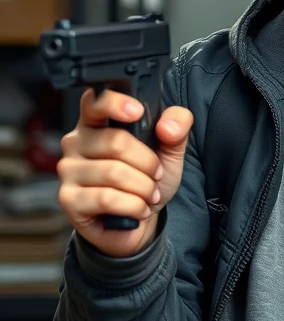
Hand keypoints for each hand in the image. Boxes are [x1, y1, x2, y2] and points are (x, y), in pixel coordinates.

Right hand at [57, 88, 193, 257]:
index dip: (114, 103)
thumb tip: (167, 127)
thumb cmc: (148, 177)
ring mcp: (68, 170)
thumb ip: (177, 127)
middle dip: (148, 163)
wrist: (139, 218)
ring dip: (143, 187)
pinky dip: (133, 205)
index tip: (137, 112)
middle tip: (156, 175)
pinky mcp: (68, 199)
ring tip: (149, 194)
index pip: (95, 101)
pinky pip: (106, 198)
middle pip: (116, 141)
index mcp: (97, 122)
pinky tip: (138, 209)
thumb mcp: (171, 150)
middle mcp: (76, 142)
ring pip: (114, 172)